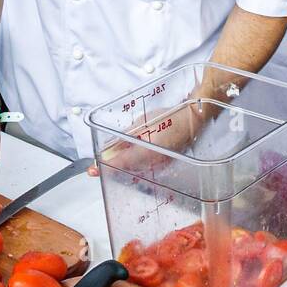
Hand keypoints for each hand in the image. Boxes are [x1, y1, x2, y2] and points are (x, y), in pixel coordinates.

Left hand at [91, 98, 208, 177]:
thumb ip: (124, 138)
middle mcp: (154, 163)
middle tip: (100, 163)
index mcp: (147, 152)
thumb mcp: (141, 124)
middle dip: (113, 165)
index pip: (120, 163)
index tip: (93, 170)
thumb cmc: (170, 116)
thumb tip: (109, 149)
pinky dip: (136, 161)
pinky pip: (146, 165)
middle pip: (127, 169)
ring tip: (116, 155)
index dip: (104, 167)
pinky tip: (132, 154)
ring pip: (136, 168)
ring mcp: (161, 165)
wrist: (193, 118)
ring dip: (124, 163)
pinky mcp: (165, 163)